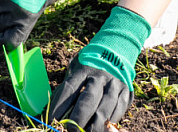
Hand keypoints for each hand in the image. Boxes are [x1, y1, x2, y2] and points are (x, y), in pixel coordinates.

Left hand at [49, 7, 150, 131]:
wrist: (115, 52)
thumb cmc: (89, 66)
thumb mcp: (76, 68)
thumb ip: (68, 85)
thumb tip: (52, 108)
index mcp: (83, 69)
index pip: (69, 89)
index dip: (59, 106)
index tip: (53, 120)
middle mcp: (99, 76)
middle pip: (88, 99)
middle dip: (78, 118)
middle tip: (69, 130)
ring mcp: (114, 84)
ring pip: (105, 107)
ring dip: (94, 124)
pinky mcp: (125, 91)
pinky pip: (119, 109)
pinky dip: (111, 120)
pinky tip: (103, 127)